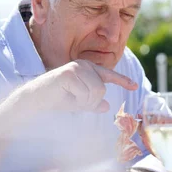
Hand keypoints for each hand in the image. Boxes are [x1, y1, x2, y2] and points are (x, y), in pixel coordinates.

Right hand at [20, 59, 137, 113]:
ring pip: (95, 91)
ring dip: (83, 101)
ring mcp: (76, 67)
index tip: (135, 86)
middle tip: (75, 102)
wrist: (36, 99)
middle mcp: (84, 65)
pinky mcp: (69, 73)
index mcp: (89, 69)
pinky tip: (65, 96)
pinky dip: (76, 100)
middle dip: (90, 102)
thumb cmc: (57, 99)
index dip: (123, 81)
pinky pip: (84, 93)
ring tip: (69, 97)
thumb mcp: (79, 102)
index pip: (109, 76)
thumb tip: (107, 106)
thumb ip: (93, 102)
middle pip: (102, 89)